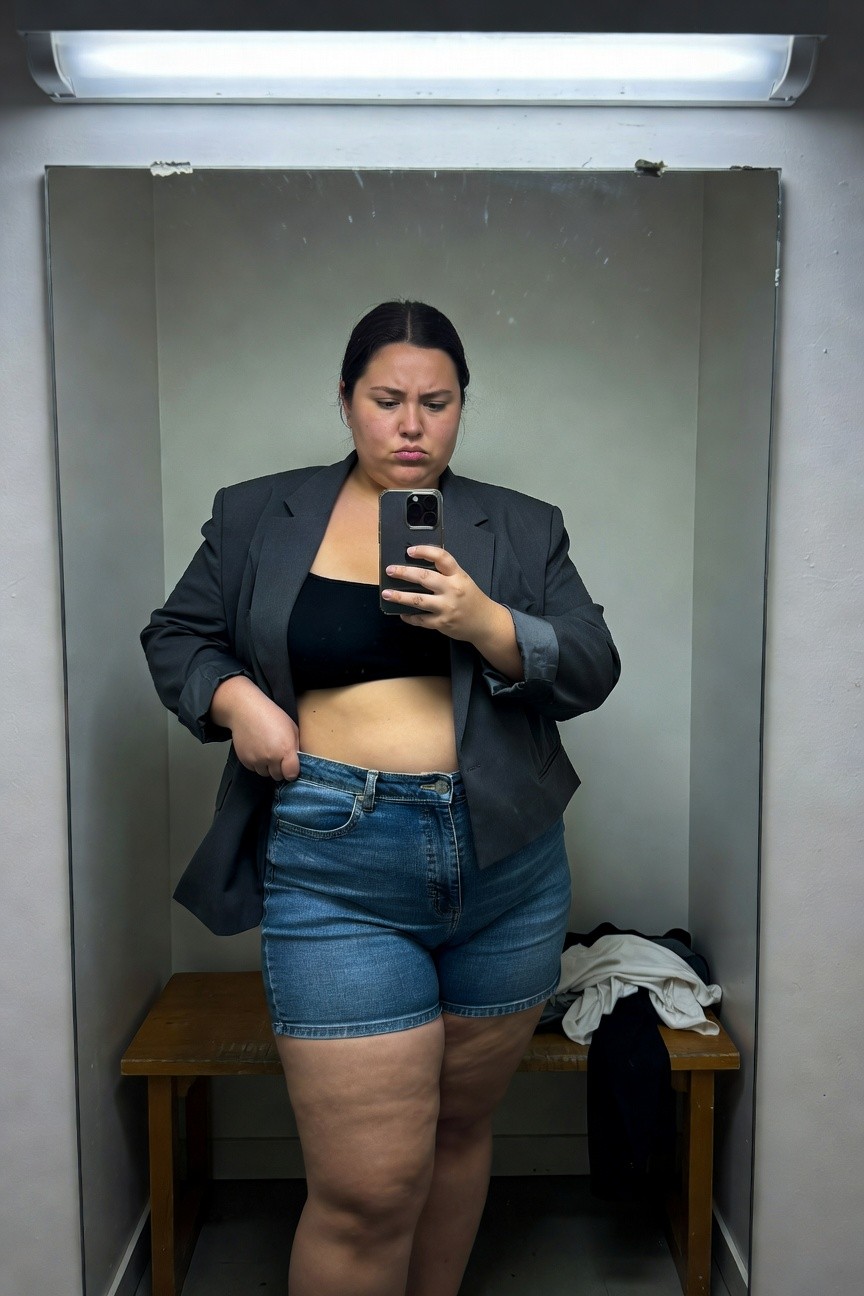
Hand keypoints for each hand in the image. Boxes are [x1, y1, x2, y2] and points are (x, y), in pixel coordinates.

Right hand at [210, 676, 299, 780]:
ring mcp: (256, 760)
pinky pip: (253, 769)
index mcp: (285, 750)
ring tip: (266, 751)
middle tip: (278, 756)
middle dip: (280, 769)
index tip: (291, 767)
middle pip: (278, 776)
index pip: (291, 774)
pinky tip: (257, 750)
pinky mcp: (245, 760)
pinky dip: (256, 763)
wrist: (246, 710)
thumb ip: (296, 747)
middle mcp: (271, 758)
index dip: (292, 772)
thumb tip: (298, 761)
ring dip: (267, 767)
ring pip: (265, 774)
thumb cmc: (271, 715)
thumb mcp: (292, 728)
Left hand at [382, 545, 521, 679]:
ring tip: (386, 593)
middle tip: (390, 570)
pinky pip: (421, 619)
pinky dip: (409, 616)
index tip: (409, 551)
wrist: (486, 623)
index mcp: (458, 575)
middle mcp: (452, 590)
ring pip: (418, 600)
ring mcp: (446, 607)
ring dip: (399, 597)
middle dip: (404, 573)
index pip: (442, 557)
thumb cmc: (472, 598)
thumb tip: (418, 566)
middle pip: (425, 577)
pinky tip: (401, 613)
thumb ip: (446, 573)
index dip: (424, 551)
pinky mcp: (442, 623)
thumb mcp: (464, 580)